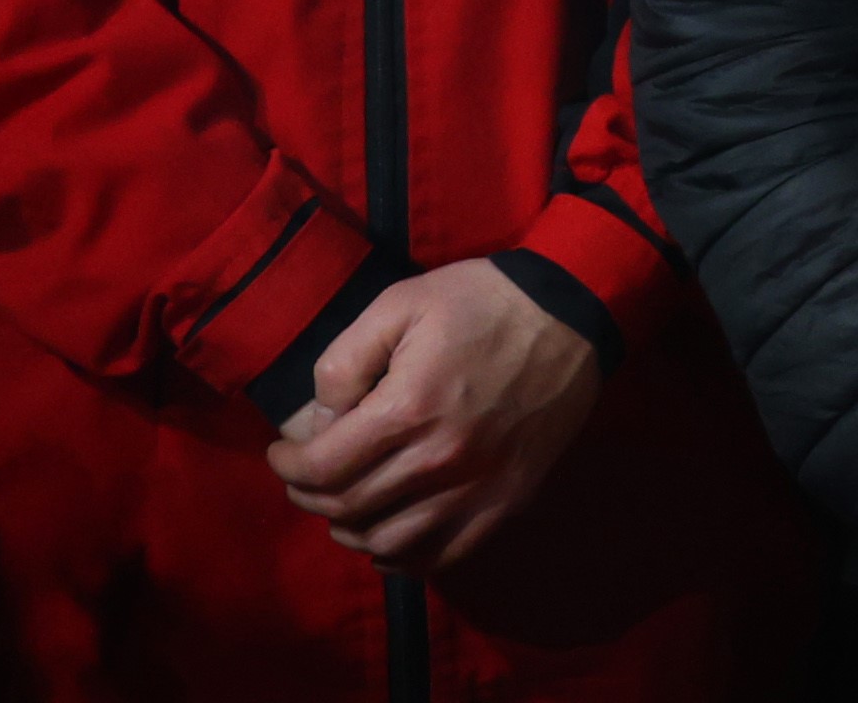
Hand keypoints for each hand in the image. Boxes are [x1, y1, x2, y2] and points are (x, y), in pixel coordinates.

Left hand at [268, 263, 606, 571]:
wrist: (574, 313)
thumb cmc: (481, 301)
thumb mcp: (400, 304)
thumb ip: (344, 361)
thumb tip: (318, 421)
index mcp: (408, 409)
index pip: (321, 468)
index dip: (287, 466)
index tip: (283, 452)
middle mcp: (439, 462)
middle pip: (347, 508)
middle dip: (310, 495)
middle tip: (307, 474)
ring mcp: (477, 489)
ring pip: (387, 542)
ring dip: (350, 530)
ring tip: (344, 504)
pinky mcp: (506, 503)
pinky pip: (440, 555)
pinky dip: (402, 555)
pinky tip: (389, 534)